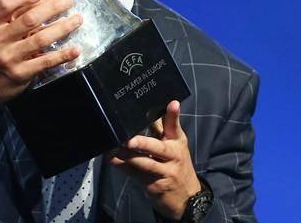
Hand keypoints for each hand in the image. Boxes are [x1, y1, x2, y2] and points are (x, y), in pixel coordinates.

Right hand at [0, 0, 81, 120]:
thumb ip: (6, 15)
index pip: (6, 4)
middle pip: (29, 19)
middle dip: (52, 7)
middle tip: (68, 1)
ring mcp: (10, 58)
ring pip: (41, 38)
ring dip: (63, 27)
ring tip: (77, 19)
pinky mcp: (21, 73)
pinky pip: (46, 61)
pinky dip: (63, 55)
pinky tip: (75, 49)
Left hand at [109, 101, 200, 219]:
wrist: (187, 197)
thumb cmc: (176, 163)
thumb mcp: (174, 144)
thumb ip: (163, 126)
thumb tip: (153, 106)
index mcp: (177, 142)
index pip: (174, 126)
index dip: (173, 115)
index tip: (173, 103)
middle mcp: (173, 156)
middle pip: (157, 148)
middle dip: (143, 144)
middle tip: (130, 140)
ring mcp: (165, 173)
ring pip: (144, 164)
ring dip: (127, 157)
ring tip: (113, 150)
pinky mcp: (155, 186)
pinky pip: (137, 176)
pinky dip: (124, 168)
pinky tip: (114, 161)